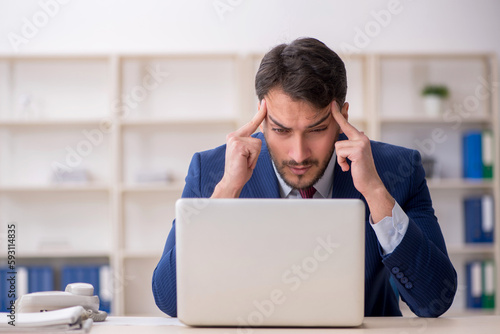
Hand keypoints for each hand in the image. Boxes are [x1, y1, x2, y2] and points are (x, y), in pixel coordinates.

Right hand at [212, 100, 267, 197]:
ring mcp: (235, 139)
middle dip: (255, 151)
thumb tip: (261, 135)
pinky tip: (244, 163)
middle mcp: (233, 136)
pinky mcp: (238, 145)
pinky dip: (253, 159)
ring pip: (257, 144)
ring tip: (245, 162)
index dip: (259, 114)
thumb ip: (252, 143)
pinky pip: (255, 149)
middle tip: (245, 161)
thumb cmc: (241, 169)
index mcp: (235, 137)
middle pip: (257, 137)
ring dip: (254, 156)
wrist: (232, 181)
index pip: (251, 123)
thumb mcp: (248, 154)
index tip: (264, 102)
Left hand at [332, 101, 393, 222]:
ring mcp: (361, 143)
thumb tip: (345, 137)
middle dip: (337, 116)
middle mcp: (362, 138)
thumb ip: (350, 145)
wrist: (370, 183)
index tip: (334, 103)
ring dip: (340, 158)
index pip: (347, 124)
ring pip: (337, 145)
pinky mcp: (358, 150)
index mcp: (361, 138)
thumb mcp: (354, 155)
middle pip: (342, 127)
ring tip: (348, 165)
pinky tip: (348, 167)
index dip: (340, 114)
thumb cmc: (361, 171)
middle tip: (333, 102)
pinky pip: (340, 153)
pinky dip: (341, 162)